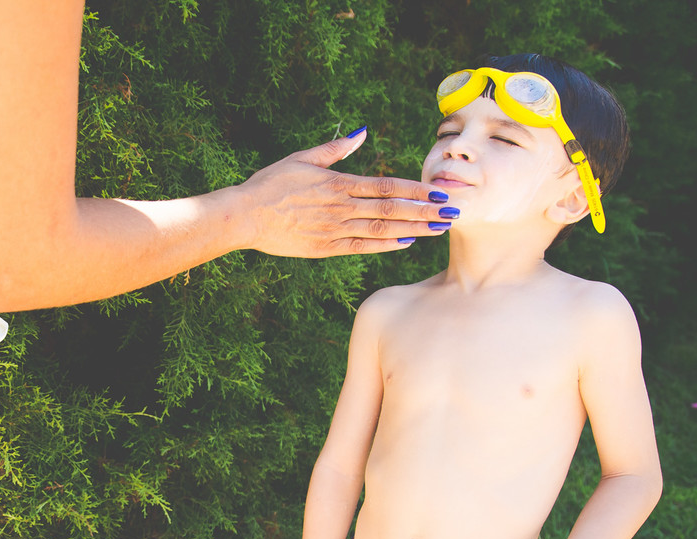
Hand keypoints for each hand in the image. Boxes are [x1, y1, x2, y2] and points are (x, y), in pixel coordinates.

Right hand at [236, 129, 453, 256]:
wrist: (244, 215)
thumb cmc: (270, 184)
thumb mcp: (302, 158)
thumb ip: (336, 149)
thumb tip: (363, 132)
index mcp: (338, 183)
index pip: (386, 185)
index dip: (415, 189)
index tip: (438, 191)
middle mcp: (341, 207)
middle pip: (392, 208)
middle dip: (425, 210)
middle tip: (452, 211)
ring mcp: (334, 229)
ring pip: (382, 228)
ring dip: (413, 228)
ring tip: (439, 228)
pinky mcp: (325, 247)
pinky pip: (362, 246)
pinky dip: (386, 244)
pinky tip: (407, 242)